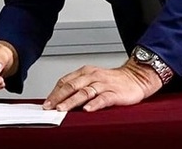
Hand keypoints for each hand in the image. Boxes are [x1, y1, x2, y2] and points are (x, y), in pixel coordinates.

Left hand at [43, 58, 162, 111]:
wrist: (135, 77)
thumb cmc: (112, 80)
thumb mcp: (92, 79)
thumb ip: (78, 87)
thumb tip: (60, 99)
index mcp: (85, 72)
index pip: (65, 81)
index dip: (54, 93)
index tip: (46, 103)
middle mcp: (92, 76)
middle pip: (72, 86)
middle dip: (58, 98)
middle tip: (49, 107)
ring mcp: (103, 84)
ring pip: (84, 92)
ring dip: (71, 101)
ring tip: (62, 109)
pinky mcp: (114, 93)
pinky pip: (103, 98)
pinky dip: (94, 104)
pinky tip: (87, 109)